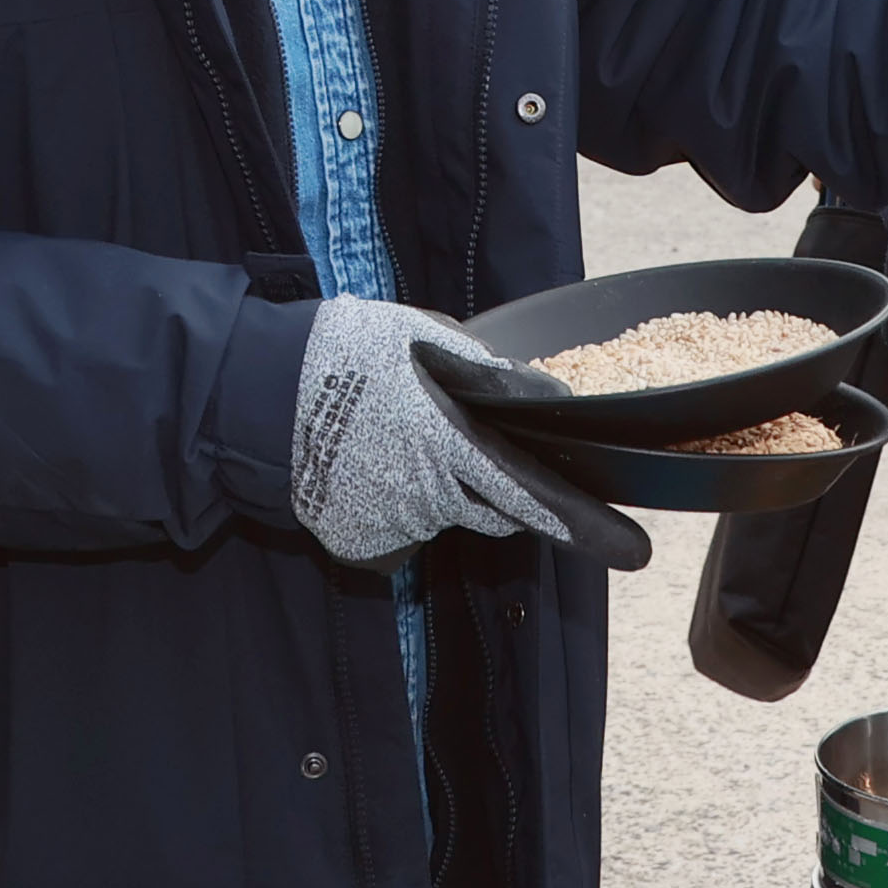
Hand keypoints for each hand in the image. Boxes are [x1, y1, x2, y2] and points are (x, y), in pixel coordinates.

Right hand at [296, 299, 646, 569]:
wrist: (254, 395)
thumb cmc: (343, 353)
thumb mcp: (420, 335)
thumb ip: (483, 369)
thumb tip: (539, 389)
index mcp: (448, 441)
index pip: (531, 491)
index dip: (584, 524)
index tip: (633, 551)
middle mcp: (427, 494)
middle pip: (493, 509)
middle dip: (493, 487)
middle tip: (443, 442)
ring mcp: (393, 526)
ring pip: (444, 517)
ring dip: (436, 489)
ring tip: (388, 438)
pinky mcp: (363, 548)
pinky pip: (402, 532)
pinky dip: (396, 507)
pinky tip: (366, 468)